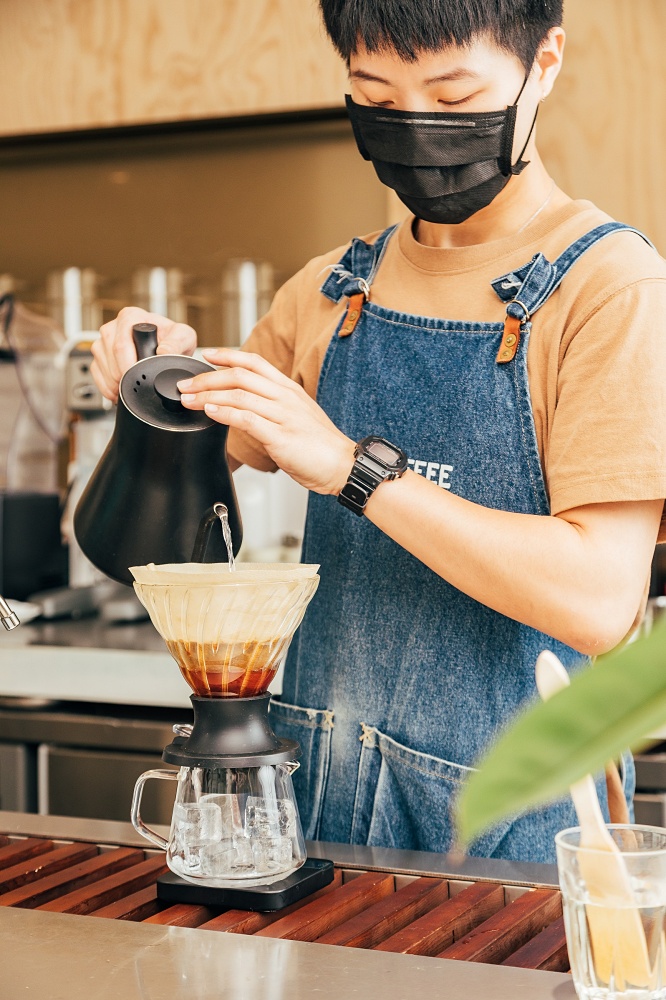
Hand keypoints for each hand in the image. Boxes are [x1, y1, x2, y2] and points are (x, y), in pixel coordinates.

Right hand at [91, 306, 196, 401]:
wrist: (167, 348)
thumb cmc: (173, 339)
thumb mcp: (183, 336)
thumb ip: (177, 342)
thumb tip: (164, 351)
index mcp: (130, 317)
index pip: (121, 344)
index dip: (128, 364)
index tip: (138, 377)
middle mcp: (113, 327)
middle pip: (109, 355)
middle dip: (121, 376)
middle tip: (134, 387)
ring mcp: (103, 341)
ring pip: (100, 365)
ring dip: (114, 383)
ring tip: (130, 390)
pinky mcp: (99, 356)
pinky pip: (96, 374)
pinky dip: (107, 388)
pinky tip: (119, 392)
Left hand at [177, 348, 355, 493]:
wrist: (343, 465)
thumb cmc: (320, 445)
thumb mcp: (297, 416)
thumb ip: (273, 408)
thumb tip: (245, 408)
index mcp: (289, 389)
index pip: (255, 362)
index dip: (228, 355)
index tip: (207, 355)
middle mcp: (285, 397)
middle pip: (240, 376)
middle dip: (207, 378)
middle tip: (186, 384)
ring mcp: (283, 415)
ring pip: (238, 395)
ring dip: (208, 395)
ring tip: (189, 400)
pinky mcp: (279, 436)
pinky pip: (246, 418)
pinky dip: (224, 413)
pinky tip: (210, 412)